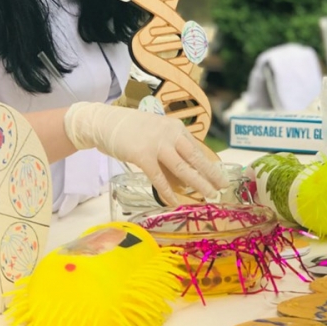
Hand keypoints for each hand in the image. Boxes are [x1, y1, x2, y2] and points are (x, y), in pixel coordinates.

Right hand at [64, 102, 226, 204]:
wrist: (104, 122)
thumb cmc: (130, 130)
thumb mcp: (156, 135)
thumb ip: (170, 153)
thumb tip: (184, 178)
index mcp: (175, 128)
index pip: (197, 149)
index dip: (210, 165)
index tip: (221, 177)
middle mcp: (170, 134)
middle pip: (195, 158)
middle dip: (211, 175)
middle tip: (222, 189)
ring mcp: (156, 144)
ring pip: (182, 168)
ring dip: (197, 184)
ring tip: (208, 196)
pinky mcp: (142, 155)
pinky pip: (159, 178)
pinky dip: (168, 192)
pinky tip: (175, 202)